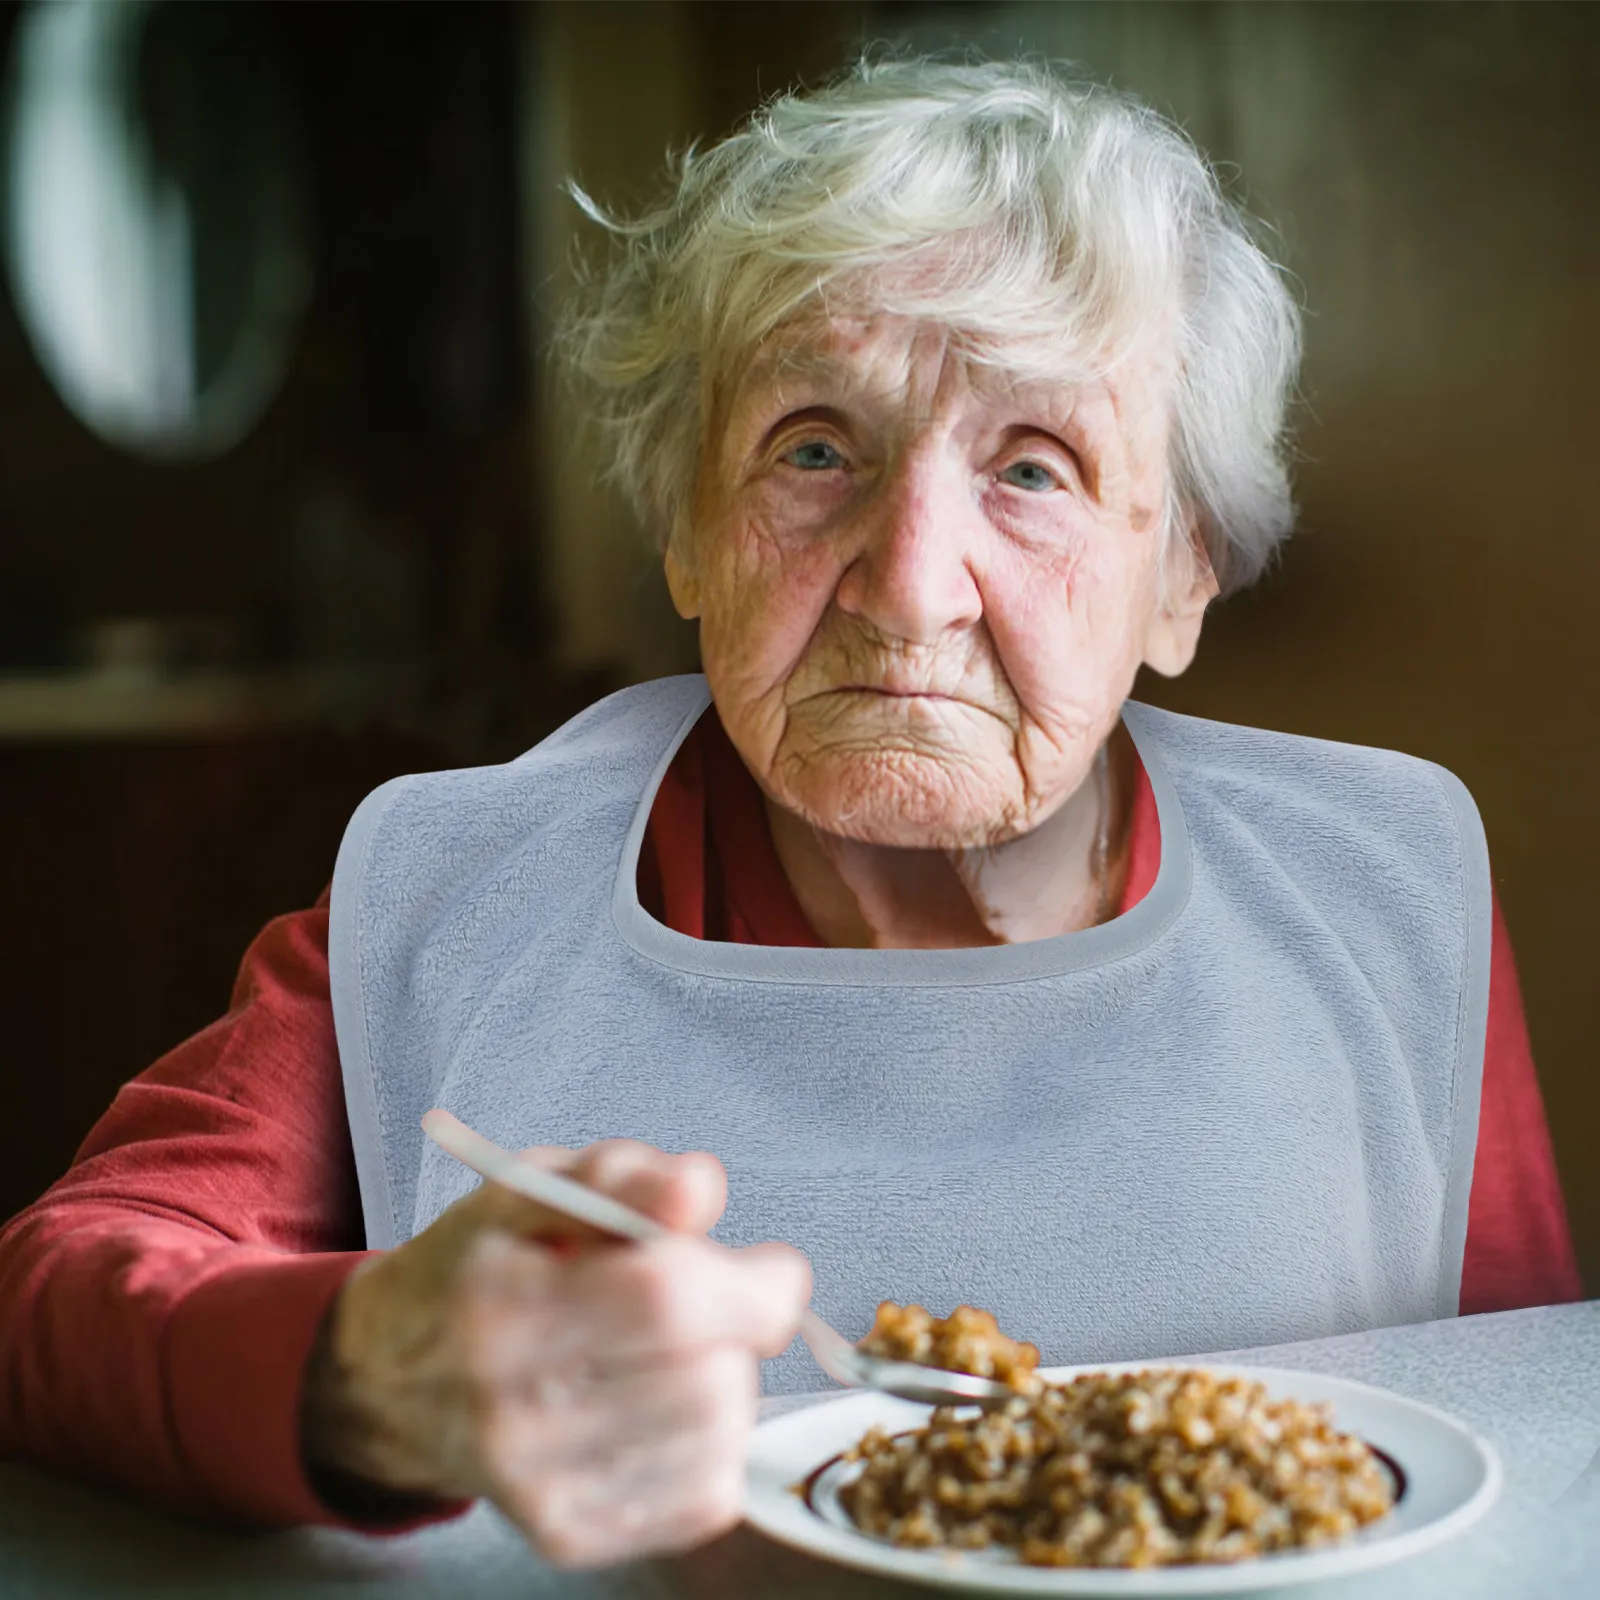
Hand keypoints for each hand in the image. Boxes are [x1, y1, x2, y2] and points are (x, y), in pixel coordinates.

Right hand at [300, 1137, 810, 1564]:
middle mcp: (512, 1411)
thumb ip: (624, 1176)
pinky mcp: (566, 1538)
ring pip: (717, 1438)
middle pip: (705, 1377)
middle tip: (714, 1303)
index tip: (771, 1268)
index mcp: (501, 1305)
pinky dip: (713, 1444)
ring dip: (727, 1382)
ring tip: (678, 1353)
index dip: (747, 1283)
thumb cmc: (478, 1267)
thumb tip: (700, 1190)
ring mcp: (539, 1488)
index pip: (663, 1302)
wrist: (390, 1379)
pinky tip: (668, 1407)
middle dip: (740, 1330)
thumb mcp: (534, 1187)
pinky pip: (705, 1498)